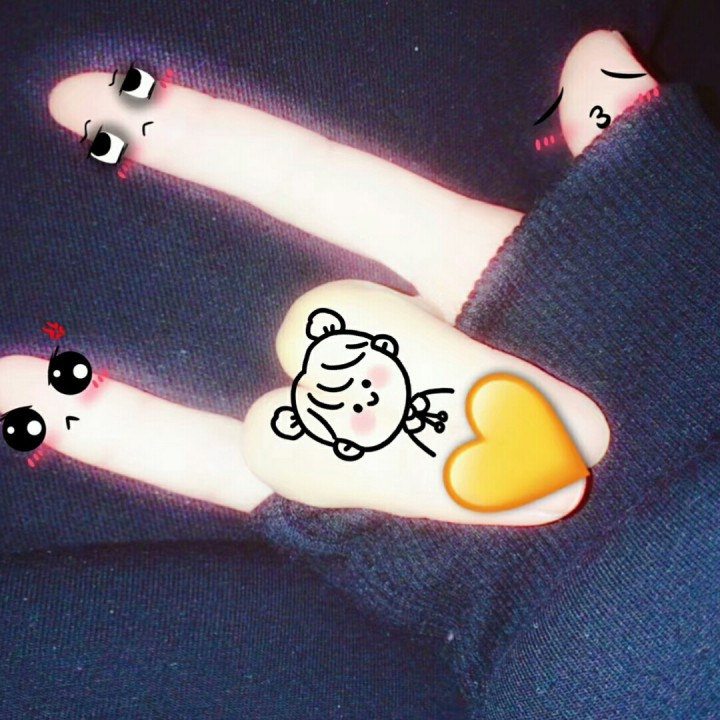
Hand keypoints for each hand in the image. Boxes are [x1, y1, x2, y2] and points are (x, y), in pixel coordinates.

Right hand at [1, 31, 654, 521]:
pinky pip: (206, 465)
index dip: (209, 141)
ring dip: (395, 452)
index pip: (310, 182)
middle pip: (319, 324)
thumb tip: (594, 58)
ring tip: (495, 487)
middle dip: (416, 376)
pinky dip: (121, 431)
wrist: (656, 543)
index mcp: (450, 265)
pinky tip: (30, 396)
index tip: (93, 105)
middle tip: (541, 428)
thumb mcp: (649, 255)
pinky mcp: (317, 501)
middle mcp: (381, 336)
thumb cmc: (665, 391)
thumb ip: (616, 153)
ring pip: (286, 414)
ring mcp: (342, 418)